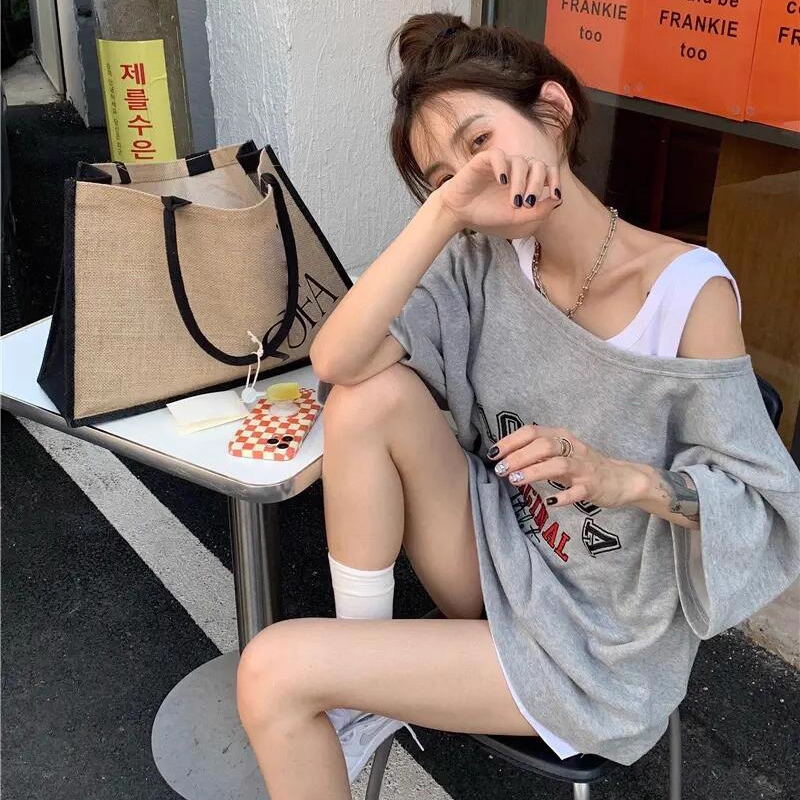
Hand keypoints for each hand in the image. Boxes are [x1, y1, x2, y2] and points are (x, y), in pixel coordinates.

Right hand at [433, 148, 561, 238]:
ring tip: (514, 202)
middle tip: (528, 204)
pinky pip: (499, 156)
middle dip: (536, 185)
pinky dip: (503, 167)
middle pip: (537, 166)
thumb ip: (538, 211)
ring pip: (520, 163)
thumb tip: (557, 200)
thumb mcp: (516, 217)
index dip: (555, 180)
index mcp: (527, 179)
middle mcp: (517, 168)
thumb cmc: (488, 213)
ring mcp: (502, 162)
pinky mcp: (484, 160)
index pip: (548, 171)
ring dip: (520, 183)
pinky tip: (502, 182)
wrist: (461, 212)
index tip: (555, 195)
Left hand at [487, 423, 646, 508]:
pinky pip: (577, 491)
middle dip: (519, 456)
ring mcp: (584, 468)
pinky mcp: (593, 487)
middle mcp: (572, 448)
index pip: (533, 432)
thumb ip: (536, 452)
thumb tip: (503, 457)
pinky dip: (563, 496)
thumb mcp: (560, 453)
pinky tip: (549, 501)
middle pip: (544, 445)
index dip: (511, 441)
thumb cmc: (583, 466)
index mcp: (561, 437)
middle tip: (500, 469)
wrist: (622, 479)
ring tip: (515, 480)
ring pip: (558, 464)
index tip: (494, 454)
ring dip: (534, 471)